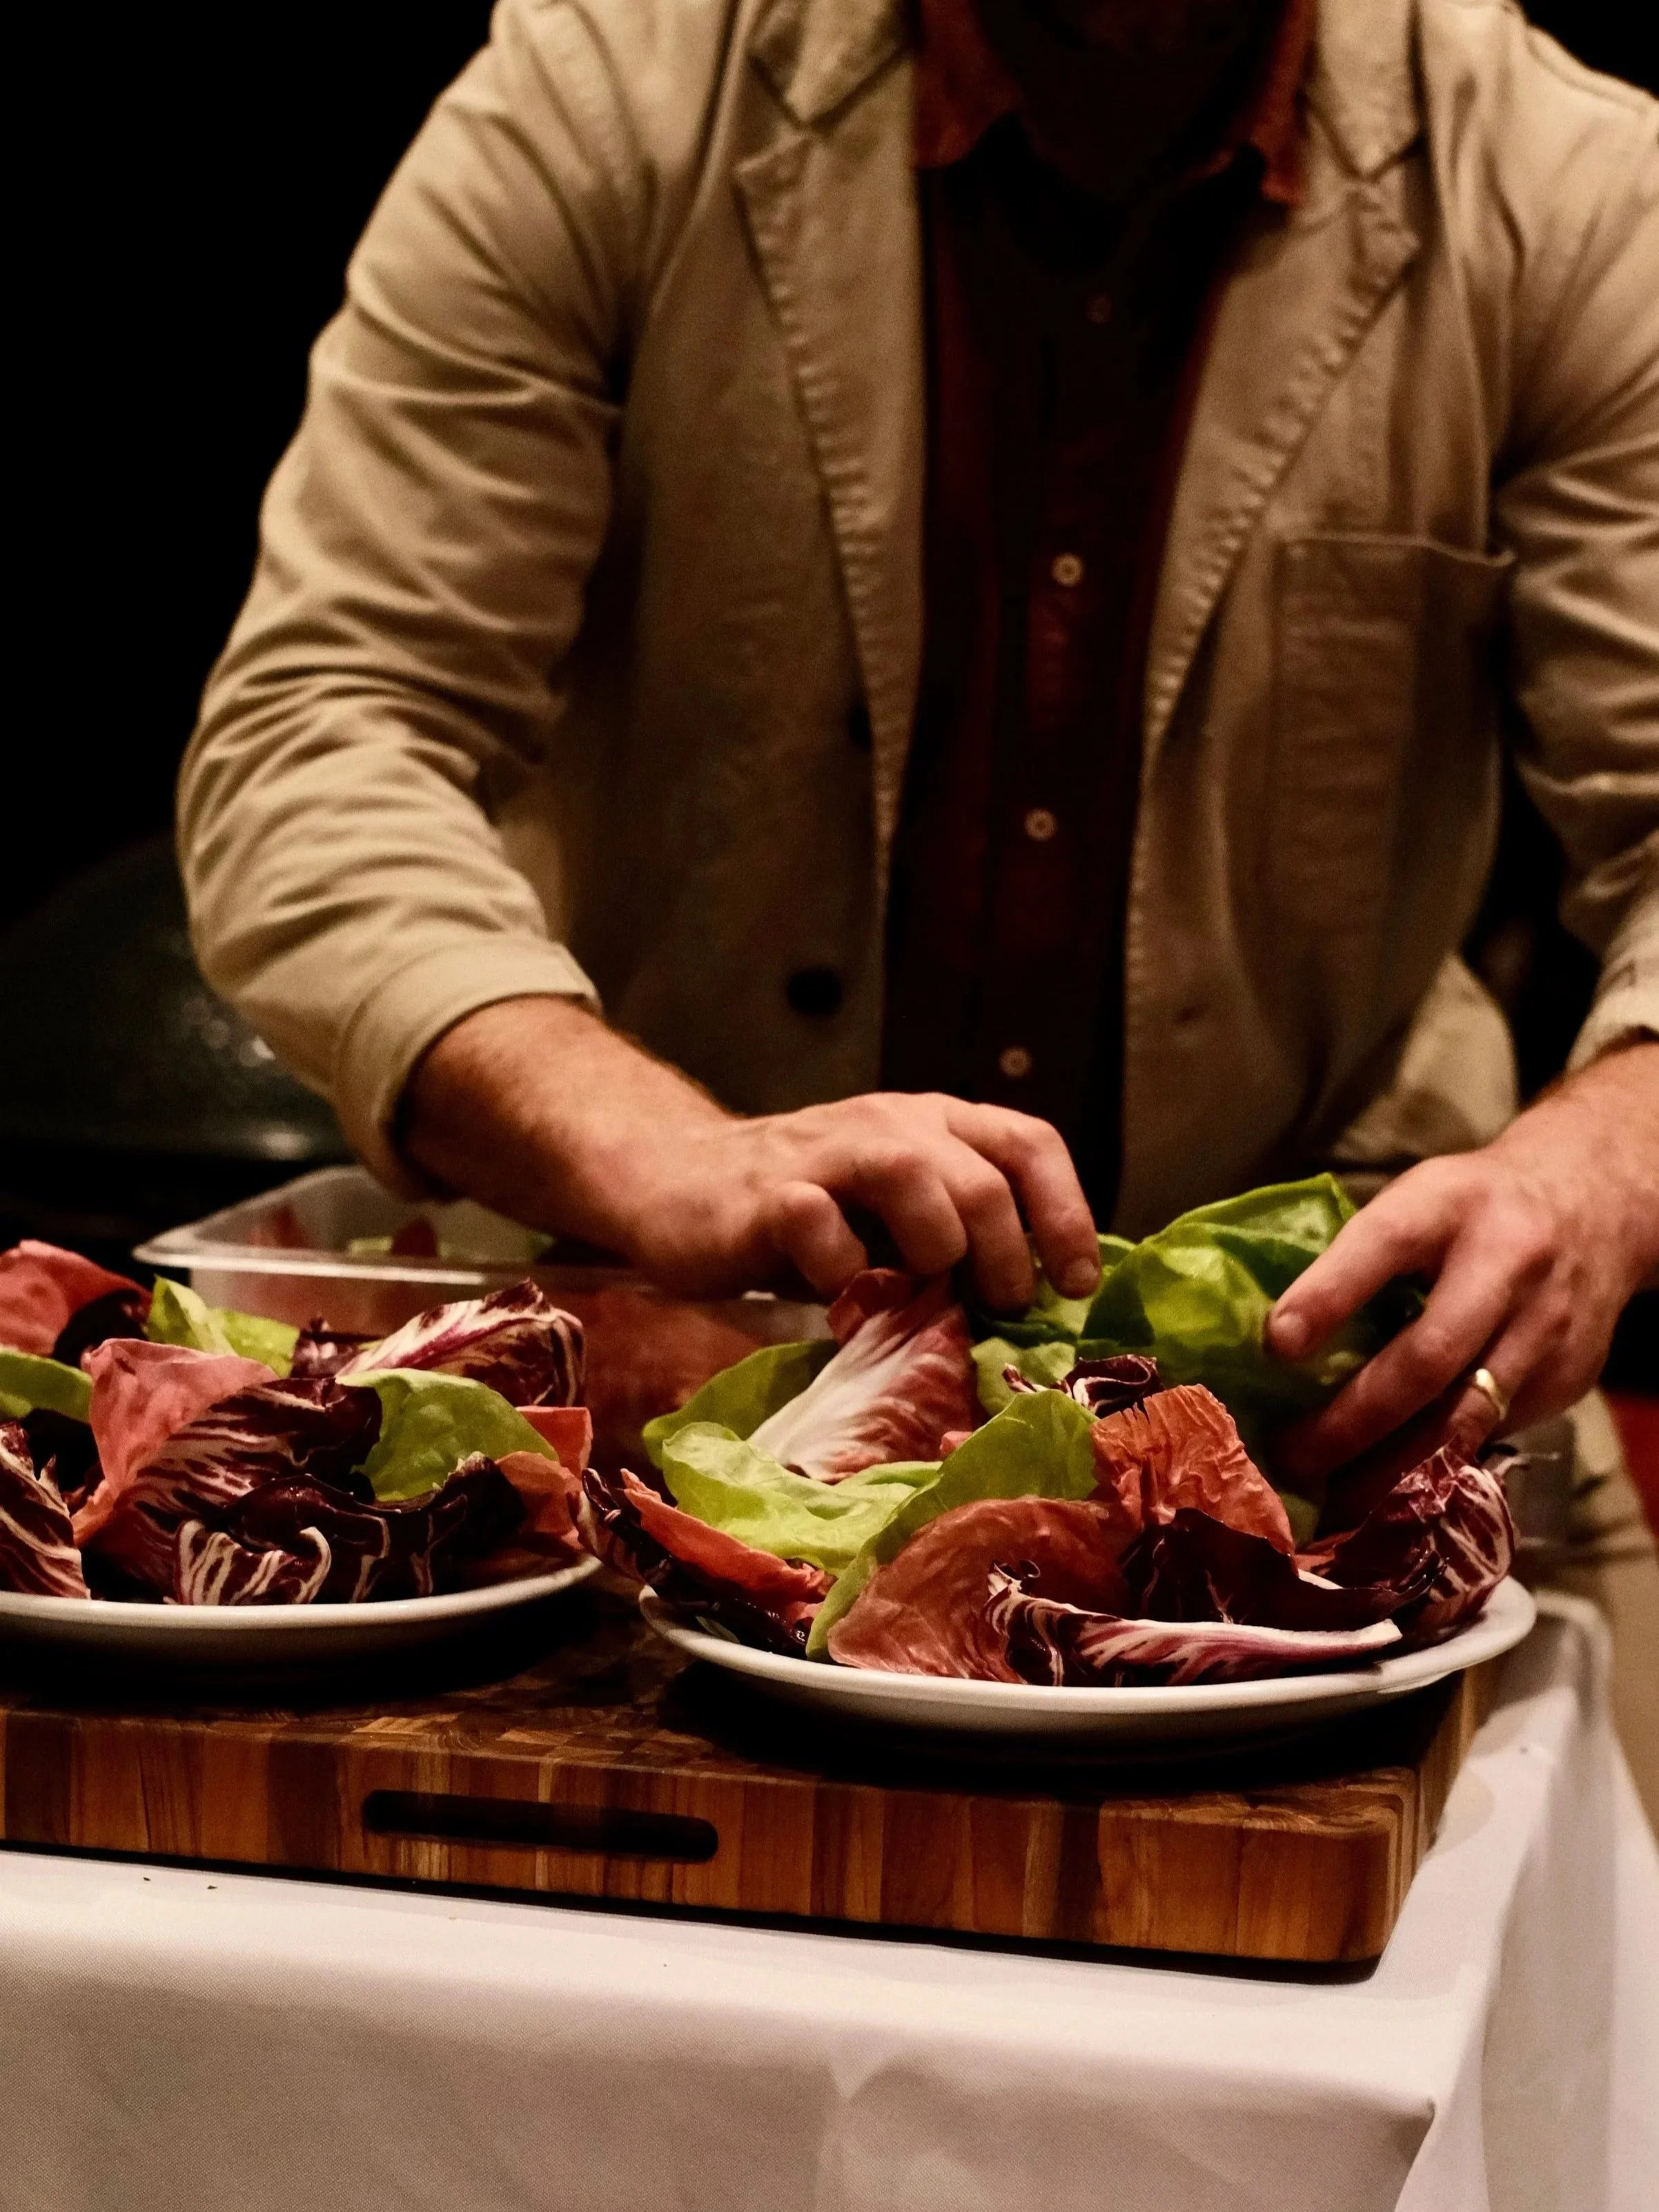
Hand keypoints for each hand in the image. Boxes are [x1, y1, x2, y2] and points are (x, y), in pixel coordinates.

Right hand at [403, 997, 1099, 1309]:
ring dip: (936, 1254)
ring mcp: (826, 1154)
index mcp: (932, 1123)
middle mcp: (888, 1124)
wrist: (679, 1181)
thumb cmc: (804, 1210)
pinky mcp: (767, 1196)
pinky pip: (824, 1231)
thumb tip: (1039, 1303)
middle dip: (1005, 1258)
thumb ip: (954, 1236)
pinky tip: (842, 1299)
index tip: (1075, 1284)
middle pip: (981, 1179)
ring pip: (916, 1181)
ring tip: (922, 1296)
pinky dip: (846, 1276)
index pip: (1028, 1144)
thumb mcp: (892, 1210)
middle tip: (995, 1309)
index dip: (1066, 1214)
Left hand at [1267, 1042, 1658, 1486]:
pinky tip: (1391, 1490)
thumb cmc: (1472, 1209)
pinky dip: (1436, 1466)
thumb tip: (1275, 1338)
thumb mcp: (1417, 1200)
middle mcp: (1507, 1264)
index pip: (1382, 1245)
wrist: (1594, 1207)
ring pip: (1462, 1417)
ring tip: (1331, 1500)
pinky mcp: (1567, 1379)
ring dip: (1390, 1469)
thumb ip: (1358, 1256)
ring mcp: (1545, 1328)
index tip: (1275, 1347)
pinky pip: (1491, 1435)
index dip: (1327, 1297)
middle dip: (1352, 1420)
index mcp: (1450, 1205)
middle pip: (1426, 1358)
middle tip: (1291, 1457)